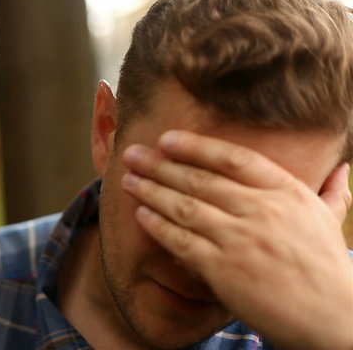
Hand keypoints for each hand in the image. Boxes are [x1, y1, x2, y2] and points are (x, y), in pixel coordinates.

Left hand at [120, 130, 352, 349]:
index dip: (195, 146)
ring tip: (128, 180)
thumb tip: (342, 168)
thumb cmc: (328, 269)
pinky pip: (182, 241)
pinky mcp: (224, 269)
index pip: (232, 158)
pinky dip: (158, 226)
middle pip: (200, 179)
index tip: (167, 138)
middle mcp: (261, 210)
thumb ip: (331, 192)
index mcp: (285, 192)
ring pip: (185, 206)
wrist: (333, 319)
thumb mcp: (331, 222)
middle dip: (159, 165)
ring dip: (151, 191)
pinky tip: (140, 215)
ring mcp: (241, 239)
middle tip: (132, 155)